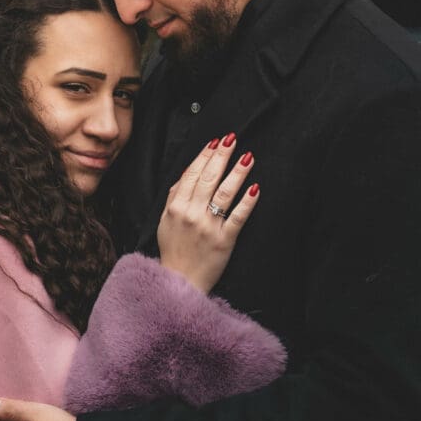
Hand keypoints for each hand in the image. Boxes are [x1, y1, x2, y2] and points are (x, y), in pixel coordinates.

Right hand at [157, 134, 258, 292]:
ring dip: (236, 173)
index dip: (203, 156)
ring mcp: (208, 227)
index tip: (215, 142)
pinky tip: (255, 188)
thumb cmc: (173, 249)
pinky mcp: (225, 241)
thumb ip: (174, 196)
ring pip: (223, 193)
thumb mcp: (165, 220)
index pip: (191, 174)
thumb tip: (187, 173)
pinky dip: (247, 202)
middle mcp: (191, 214)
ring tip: (247, 157)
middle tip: (232, 139)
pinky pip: (238, 217)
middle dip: (221, 156)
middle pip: (207, 178)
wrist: (179, 281)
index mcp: (176, 207)